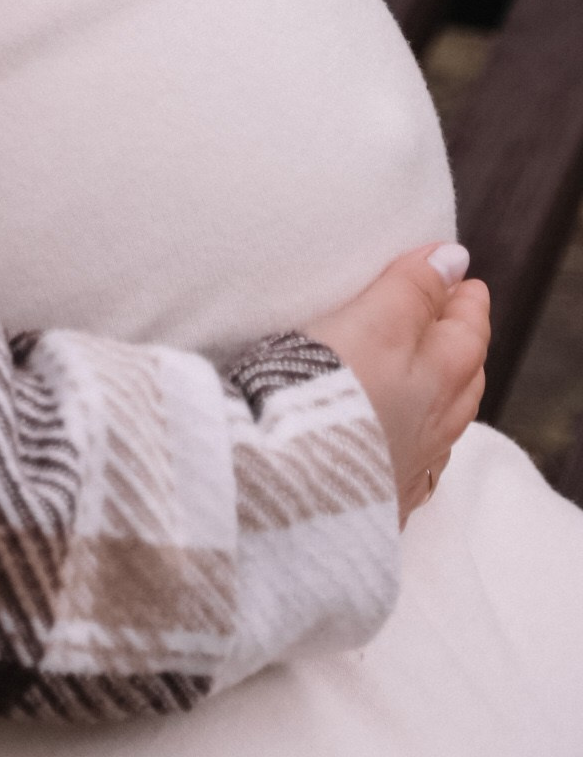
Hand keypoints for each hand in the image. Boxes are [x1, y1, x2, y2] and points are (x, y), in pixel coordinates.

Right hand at [306, 243, 488, 521]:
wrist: (291, 482)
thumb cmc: (333, 390)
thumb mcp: (374, 321)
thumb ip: (411, 288)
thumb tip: (454, 258)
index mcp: (439, 379)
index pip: (466, 330)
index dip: (462, 298)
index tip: (459, 273)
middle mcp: (433, 427)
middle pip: (463, 378)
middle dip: (460, 343)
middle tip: (450, 313)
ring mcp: (407, 467)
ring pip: (441, 422)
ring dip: (441, 392)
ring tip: (429, 370)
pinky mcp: (375, 498)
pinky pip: (411, 462)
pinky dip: (413, 439)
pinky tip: (400, 437)